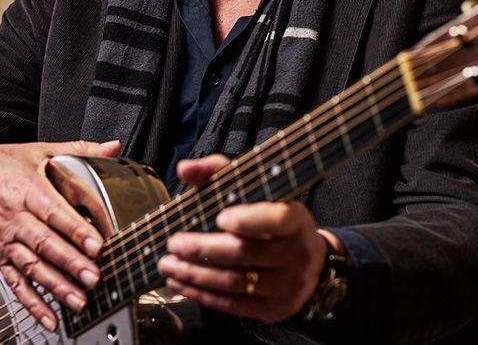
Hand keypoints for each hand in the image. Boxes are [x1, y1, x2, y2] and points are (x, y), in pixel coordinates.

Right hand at [0, 139, 120, 330]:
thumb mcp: (35, 151)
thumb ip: (77, 151)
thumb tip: (111, 147)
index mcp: (26, 189)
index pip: (54, 212)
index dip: (75, 230)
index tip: (96, 244)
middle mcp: (13, 217)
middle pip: (44, 243)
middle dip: (70, 263)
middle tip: (93, 277)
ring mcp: (3, 239)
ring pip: (31, 266)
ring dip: (56, 286)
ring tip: (79, 301)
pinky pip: (14, 282)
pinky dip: (31, 303)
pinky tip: (48, 317)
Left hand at [156, 154, 332, 322]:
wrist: (309, 260)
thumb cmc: (273, 219)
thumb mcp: (256, 190)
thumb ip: (218, 172)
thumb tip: (185, 169)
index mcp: (295, 220)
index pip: (277, 220)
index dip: (248, 220)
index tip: (220, 218)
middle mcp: (296, 254)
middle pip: (244, 253)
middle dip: (202, 249)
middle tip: (174, 243)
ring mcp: (287, 285)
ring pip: (234, 282)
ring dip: (195, 275)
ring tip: (169, 264)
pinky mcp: (275, 309)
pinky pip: (234, 305)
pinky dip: (203, 295)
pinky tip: (183, 284)